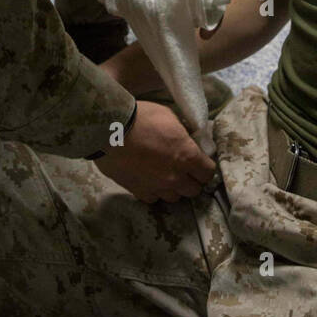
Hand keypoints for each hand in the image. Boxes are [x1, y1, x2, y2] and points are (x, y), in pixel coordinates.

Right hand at [93, 100, 215, 203]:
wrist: (109, 129)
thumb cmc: (141, 117)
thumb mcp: (169, 117)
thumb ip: (181, 133)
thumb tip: (185, 140)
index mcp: (187, 155)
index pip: (208, 173)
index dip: (205, 168)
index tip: (200, 163)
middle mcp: (175, 176)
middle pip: (193, 190)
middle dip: (191, 180)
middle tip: (183, 169)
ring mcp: (157, 187)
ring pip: (174, 198)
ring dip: (173, 188)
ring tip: (164, 175)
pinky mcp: (138, 191)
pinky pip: (153, 198)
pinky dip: (153, 191)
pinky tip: (148, 179)